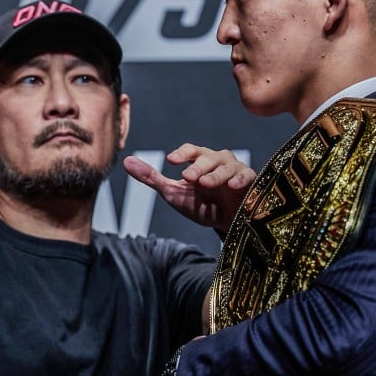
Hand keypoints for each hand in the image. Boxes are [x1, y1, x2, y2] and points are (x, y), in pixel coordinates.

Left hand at [123, 144, 254, 229]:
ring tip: (205, 183)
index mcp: (199, 161)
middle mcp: (218, 161)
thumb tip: (125, 161)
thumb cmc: (200, 205)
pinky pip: (247, 175)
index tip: (170, 161)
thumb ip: (151, 178)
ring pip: (226, 165)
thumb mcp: (173, 192)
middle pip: (208, 156)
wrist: (225, 225)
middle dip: (198, 166)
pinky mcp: (250, 182)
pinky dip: (240, 178)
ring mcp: (235, 170)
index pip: (191, 150)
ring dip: (215, 173)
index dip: (182, 153)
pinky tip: (232, 186)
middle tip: (187, 177)